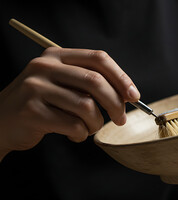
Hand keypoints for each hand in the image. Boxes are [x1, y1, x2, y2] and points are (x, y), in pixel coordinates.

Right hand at [0, 47, 139, 159]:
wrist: (2, 121)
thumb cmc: (43, 104)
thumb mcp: (63, 84)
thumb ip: (89, 83)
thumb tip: (127, 94)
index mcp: (57, 56)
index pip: (99, 58)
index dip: (121, 77)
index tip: (134, 96)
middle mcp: (45, 67)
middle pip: (96, 82)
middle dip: (116, 104)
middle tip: (121, 119)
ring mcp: (36, 88)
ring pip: (86, 106)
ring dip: (96, 123)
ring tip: (89, 128)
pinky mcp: (32, 111)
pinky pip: (74, 125)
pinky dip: (81, 134)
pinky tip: (74, 135)